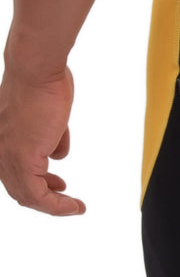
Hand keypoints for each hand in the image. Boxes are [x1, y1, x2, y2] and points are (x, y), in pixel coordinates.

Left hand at [0, 64, 85, 215]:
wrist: (36, 70)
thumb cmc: (42, 83)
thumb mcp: (47, 116)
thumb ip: (52, 137)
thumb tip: (58, 155)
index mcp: (2, 141)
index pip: (14, 174)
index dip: (37, 185)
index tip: (59, 185)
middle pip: (19, 189)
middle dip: (45, 198)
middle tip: (66, 199)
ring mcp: (9, 156)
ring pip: (28, 196)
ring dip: (54, 206)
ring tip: (73, 206)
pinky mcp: (23, 158)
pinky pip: (38, 196)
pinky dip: (57, 206)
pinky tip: (74, 205)